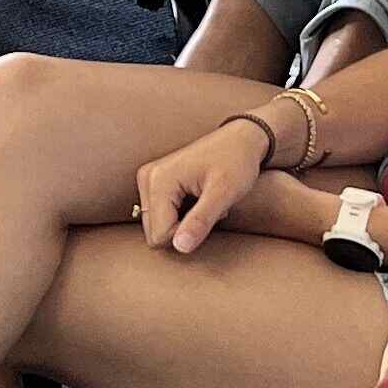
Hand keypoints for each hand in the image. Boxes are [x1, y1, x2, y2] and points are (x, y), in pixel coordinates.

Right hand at [133, 118, 274, 254]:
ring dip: (182, 222)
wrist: (240, 139)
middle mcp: (147, 178)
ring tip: (203, 202)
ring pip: (157, 226)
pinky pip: (160, 215)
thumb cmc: (235, 161)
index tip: (209, 215)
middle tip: (207, 208)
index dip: (187, 235)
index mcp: (159, 181)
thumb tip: (180, 247)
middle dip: (183, 229)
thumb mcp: (223, 193)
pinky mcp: (155, 182)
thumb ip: (200, 221)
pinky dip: (179, 215)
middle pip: (154, 232)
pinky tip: (196, 199)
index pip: (160, 235)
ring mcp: (149, 179)